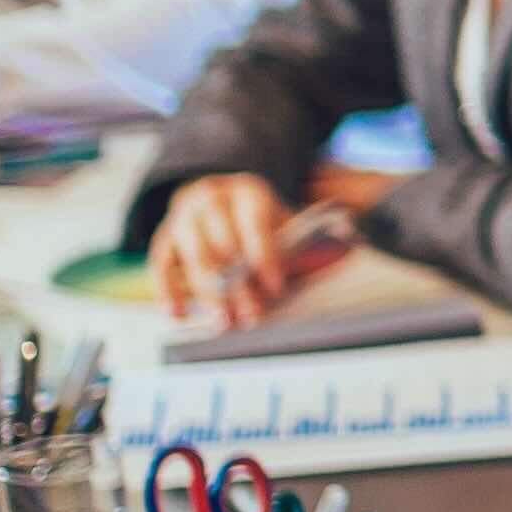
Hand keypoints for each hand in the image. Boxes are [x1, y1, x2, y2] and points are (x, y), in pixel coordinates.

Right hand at [149, 175, 337, 323]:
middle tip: (251, 315)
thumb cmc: (259, 220)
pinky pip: (161, 265)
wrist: (219, 200)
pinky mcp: (165, 237)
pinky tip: (178, 314)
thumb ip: (311, 239)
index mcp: (248, 190)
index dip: (265, 257)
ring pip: (192, 255)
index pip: (255, 224)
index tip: (275, 287)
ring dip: (208, 292)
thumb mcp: (285, 222)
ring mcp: (184, 216)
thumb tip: (350, 247)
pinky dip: (167, 290)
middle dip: (239, 284)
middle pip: (223, 243)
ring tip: (223, 321)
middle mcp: (211, 197)